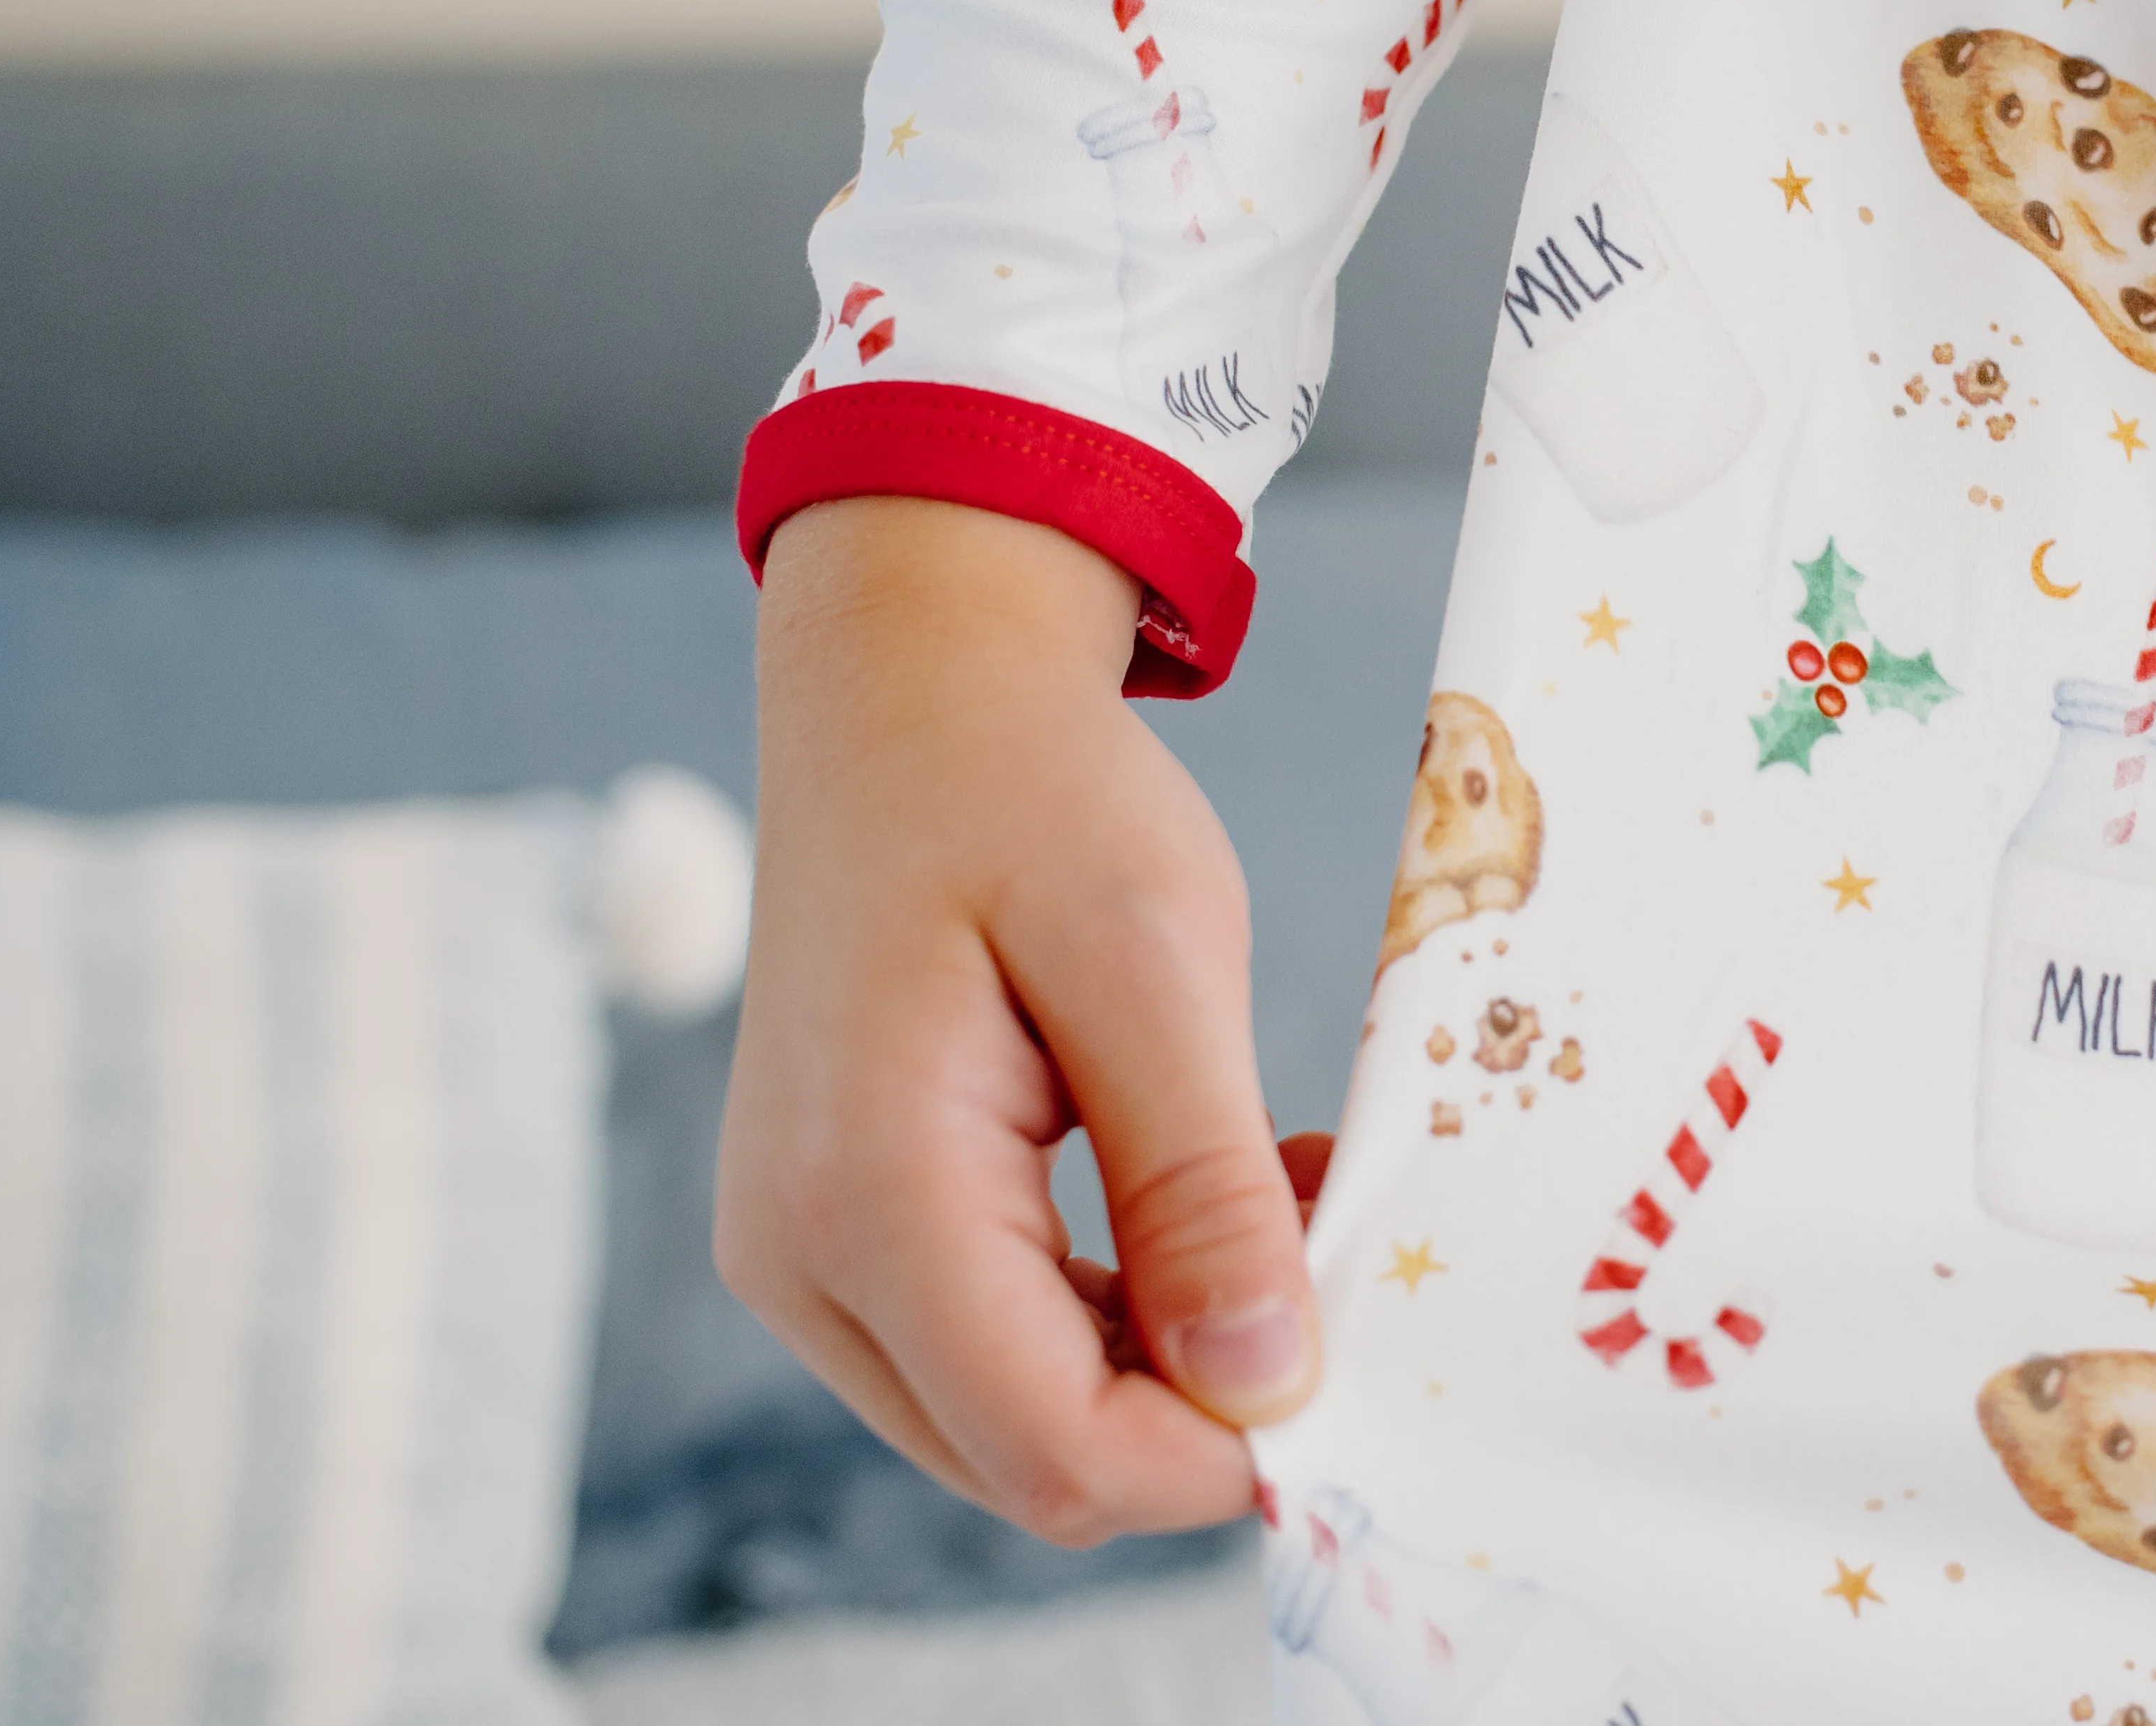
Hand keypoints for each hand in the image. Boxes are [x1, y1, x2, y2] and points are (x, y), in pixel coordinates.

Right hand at [717, 495, 1318, 1543]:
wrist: (911, 696)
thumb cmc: (1033, 793)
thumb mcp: (1152, 958)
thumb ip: (1202, 1184)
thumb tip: (1263, 1384)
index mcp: (868, 1196)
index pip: (1057, 1451)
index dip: (1222, 1447)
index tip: (1352, 1340)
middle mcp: (803, 1264)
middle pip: (1034, 1460)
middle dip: (1205, 1398)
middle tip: (1331, 1237)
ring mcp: (805, 1261)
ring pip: (1021, 1422)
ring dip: (1174, 1355)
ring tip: (1285, 1195)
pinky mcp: (837, 1241)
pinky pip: (995, 1351)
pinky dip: (1121, 1311)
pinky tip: (1210, 1201)